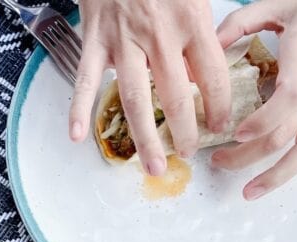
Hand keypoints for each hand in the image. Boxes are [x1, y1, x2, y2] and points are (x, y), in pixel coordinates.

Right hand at [69, 0, 231, 174]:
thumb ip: (199, 34)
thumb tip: (205, 73)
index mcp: (191, 20)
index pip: (212, 74)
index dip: (218, 106)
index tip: (219, 126)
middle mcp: (159, 34)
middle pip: (176, 95)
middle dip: (184, 132)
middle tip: (187, 154)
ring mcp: (124, 41)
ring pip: (137, 99)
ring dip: (146, 139)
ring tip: (153, 167)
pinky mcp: (95, 42)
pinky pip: (85, 80)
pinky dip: (78, 108)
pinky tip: (77, 136)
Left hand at [212, 0, 296, 197]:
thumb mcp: (279, 4)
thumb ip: (240, 25)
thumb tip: (203, 55)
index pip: (290, 96)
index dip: (265, 120)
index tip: (238, 134)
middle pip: (288, 131)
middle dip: (250, 154)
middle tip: (221, 162)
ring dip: (279, 174)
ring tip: (251, 191)